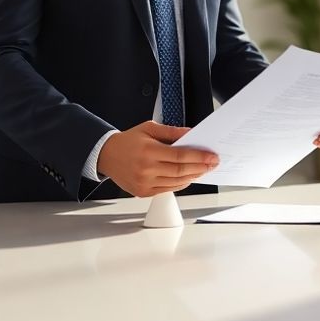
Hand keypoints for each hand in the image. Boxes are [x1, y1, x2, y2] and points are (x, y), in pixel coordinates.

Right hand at [97, 120, 218, 197]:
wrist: (106, 155)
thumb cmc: (128, 141)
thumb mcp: (150, 128)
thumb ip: (172, 132)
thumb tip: (192, 134)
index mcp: (148, 151)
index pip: (180, 156)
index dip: (199, 157)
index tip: (212, 156)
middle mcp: (146, 169)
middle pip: (181, 171)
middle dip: (201, 168)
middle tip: (213, 164)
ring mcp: (144, 183)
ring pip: (176, 183)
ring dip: (193, 176)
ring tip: (203, 169)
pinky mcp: (143, 192)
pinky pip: (168, 189)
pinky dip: (180, 183)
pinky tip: (188, 176)